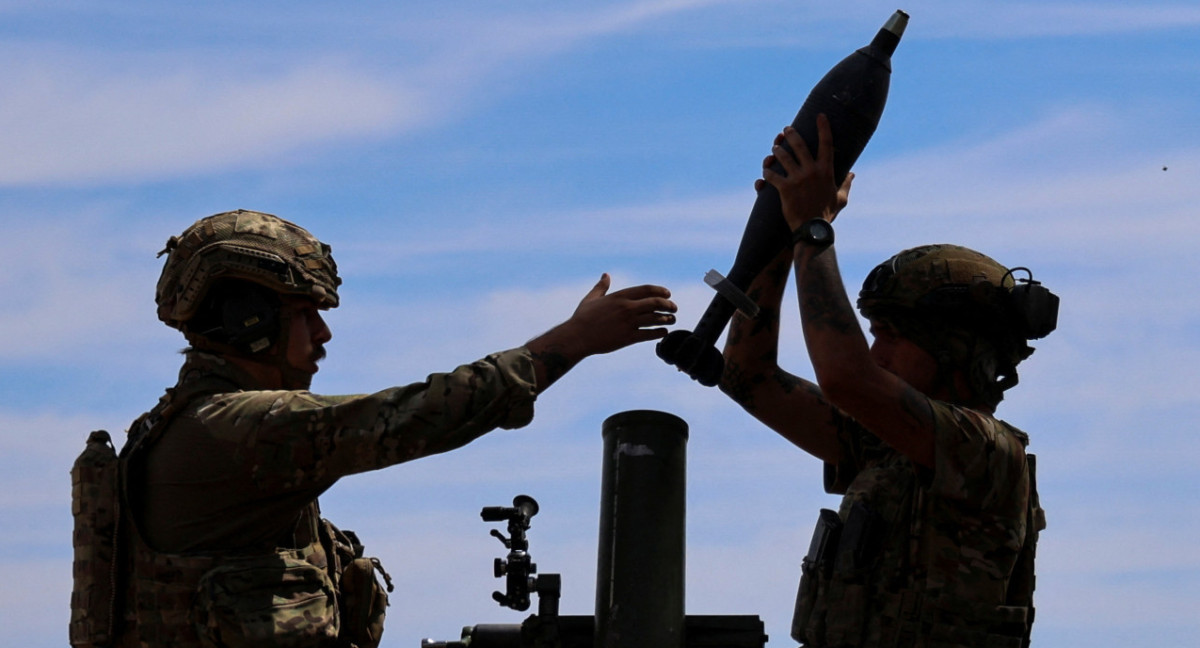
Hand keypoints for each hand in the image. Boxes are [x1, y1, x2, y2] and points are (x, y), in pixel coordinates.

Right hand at [526, 274, 675, 389]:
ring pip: (655, 319)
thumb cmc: (582, 318)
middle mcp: (627, 308)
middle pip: (656, 303)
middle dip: (669, 305)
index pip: (647, 290)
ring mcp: (628, 323)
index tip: (668, 294)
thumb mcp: (591, 298)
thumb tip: (606, 275)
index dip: (660, 291)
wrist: (577, 337)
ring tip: (672, 320)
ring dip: (667, 319)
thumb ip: (601, 287)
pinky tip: (664, 332)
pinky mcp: (628, 337)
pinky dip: (660, 332)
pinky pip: (650, 334)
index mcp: (620, 296)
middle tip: (674, 308)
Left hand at [759, 114, 853, 231]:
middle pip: (799, 145)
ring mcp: (798, 179)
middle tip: (786, 129)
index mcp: (826, 171)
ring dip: (776, 151)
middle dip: (791, 134)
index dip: (823, 128)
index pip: (826, 144)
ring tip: (775, 148)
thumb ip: (846, 184)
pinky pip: (772, 175)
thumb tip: (853, 174)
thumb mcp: (840, 198)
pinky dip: (767, 172)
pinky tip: (765, 171)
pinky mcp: (785, 189)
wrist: (812, 229)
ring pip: (783, 157)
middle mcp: (812, 171)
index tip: (820, 115)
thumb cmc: (826, 214)